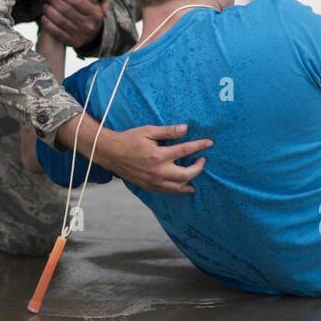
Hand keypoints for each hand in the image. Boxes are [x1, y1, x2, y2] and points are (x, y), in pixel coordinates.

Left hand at [40, 0, 114, 48]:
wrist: (85, 32)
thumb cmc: (87, 8)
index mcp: (97, 13)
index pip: (78, 1)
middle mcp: (91, 26)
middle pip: (68, 11)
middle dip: (56, 3)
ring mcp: (82, 36)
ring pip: (61, 22)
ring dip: (50, 12)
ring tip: (45, 7)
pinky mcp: (74, 43)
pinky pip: (58, 33)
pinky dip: (49, 25)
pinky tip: (44, 18)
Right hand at [96, 124, 210, 193]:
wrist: (111, 153)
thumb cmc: (129, 140)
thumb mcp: (148, 131)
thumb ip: (168, 131)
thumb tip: (185, 129)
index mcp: (159, 155)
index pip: (185, 150)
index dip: (199, 146)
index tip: (209, 143)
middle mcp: (158, 171)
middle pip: (186, 174)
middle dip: (198, 167)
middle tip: (202, 160)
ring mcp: (154, 181)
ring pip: (178, 186)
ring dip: (190, 181)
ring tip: (196, 173)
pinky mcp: (149, 186)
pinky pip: (168, 191)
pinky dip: (179, 189)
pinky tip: (185, 186)